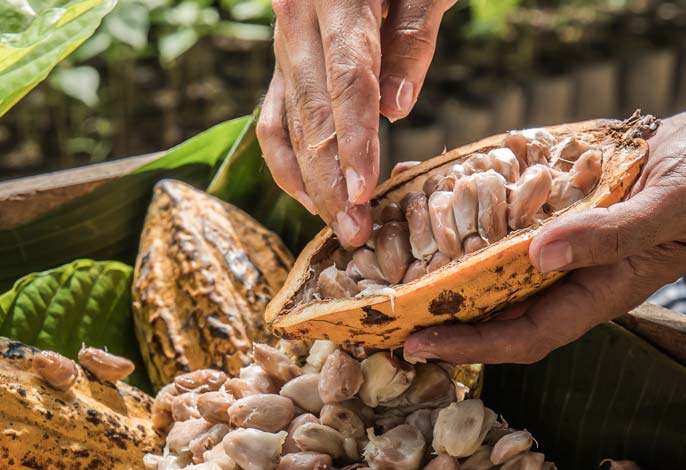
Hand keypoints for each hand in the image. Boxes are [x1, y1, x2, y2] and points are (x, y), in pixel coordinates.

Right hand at [258, 0, 454, 248]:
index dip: (354, 141)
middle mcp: (295, 20)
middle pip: (313, 113)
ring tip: (340, 228)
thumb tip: (394, 111)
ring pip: (289, 122)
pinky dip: (287, 160)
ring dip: (312, 182)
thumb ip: (411, 35)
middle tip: (354, 233)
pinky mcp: (283, 59)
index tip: (364, 192)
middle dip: (332, 181)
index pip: (346, 81)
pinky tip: (310, 197)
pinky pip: (274, 117)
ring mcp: (283, 41)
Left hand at [403, 105, 685, 363]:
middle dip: (443, 315)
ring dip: (451, 263)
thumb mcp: (671, 207)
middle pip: (500, 306)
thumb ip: (610, 235)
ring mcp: (574, 237)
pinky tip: (440, 193)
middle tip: (380, 311)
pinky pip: (518, 212)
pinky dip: (480, 206)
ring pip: (501, 261)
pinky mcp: (574, 201)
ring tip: (394, 258)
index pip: (524, 335)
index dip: (469, 347)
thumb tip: (541, 256)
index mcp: (602, 290)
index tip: (415, 346)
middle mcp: (578, 271)